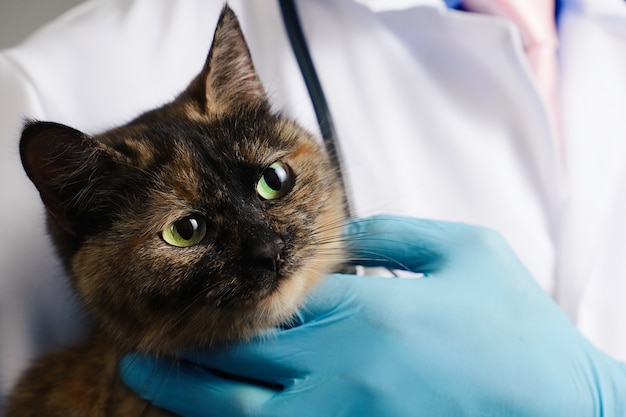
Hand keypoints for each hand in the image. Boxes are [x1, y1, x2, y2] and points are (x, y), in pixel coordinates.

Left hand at [120, 215, 625, 415]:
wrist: (566, 408)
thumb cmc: (517, 326)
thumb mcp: (466, 252)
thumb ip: (394, 234)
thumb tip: (342, 236)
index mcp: (370, 309)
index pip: (274, 300)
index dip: (226, 296)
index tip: (191, 292)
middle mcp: (346, 367)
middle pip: (242, 357)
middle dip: (186, 351)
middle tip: (140, 345)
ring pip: (243, 413)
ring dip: (189, 399)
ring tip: (147, 384)